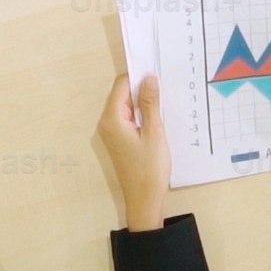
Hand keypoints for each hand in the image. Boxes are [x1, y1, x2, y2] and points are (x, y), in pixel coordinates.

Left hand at [96, 74, 173, 231]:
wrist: (144, 200)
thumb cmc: (149, 168)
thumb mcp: (154, 132)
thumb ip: (150, 103)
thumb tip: (149, 78)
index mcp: (112, 119)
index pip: (121, 85)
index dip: (138, 76)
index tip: (157, 71)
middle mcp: (106, 123)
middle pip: (122, 94)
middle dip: (142, 88)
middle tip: (164, 85)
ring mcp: (111, 132)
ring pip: (127, 106)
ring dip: (144, 102)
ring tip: (164, 101)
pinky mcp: (119, 140)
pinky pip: (129, 118)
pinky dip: (142, 114)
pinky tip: (157, 117)